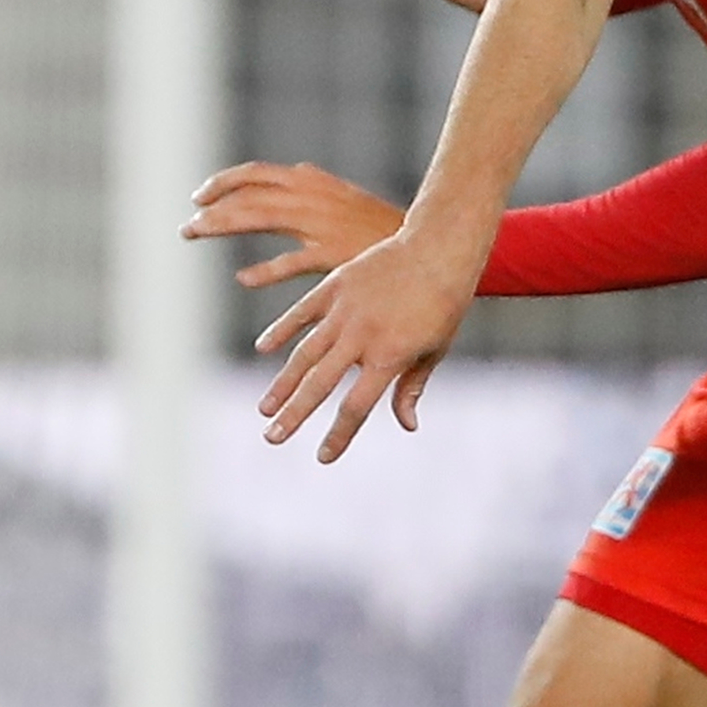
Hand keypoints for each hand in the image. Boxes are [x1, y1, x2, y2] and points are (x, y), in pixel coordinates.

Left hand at [183, 160, 403, 290]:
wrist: (420, 243)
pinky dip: (264, 270)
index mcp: (311, 183)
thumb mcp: (342, 197)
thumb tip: (292, 175)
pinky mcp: (332, 252)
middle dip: (212, 209)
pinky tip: (244, 279)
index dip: (222, 183)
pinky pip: (289, 261)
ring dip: (220, 225)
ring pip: (257, 217)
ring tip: (194, 234)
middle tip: (188, 226)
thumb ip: (313, 190)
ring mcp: (320, 224)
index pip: (255, 174)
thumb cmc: (377, 227)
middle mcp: (310, 197)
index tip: (199, 197)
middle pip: (248, 195)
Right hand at [253, 220, 474, 460]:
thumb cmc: (443, 305)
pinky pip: (302, 312)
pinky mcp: (335, 286)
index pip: (357, 408)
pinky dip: (282, 330)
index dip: (339, 436)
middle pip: (320, 385)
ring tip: (265, 408)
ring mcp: (344, 310)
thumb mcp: (434, 350)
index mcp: (389, 357)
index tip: (323, 456)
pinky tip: (263, 348)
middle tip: (272, 438)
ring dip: (283, 383)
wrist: (438, 249)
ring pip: (305, 353)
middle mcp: (361, 336)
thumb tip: (407, 425)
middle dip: (295, 415)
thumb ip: (411, 387)